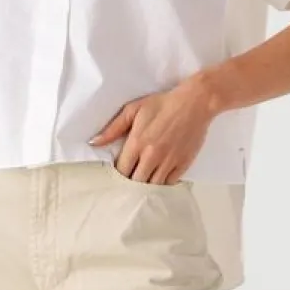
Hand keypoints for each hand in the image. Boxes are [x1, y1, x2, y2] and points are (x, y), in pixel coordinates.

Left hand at [88, 74, 219, 182]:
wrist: (195, 103)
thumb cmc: (162, 104)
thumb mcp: (134, 110)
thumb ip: (113, 128)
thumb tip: (94, 142)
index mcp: (137, 143)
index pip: (121, 170)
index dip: (119, 174)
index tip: (119, 173)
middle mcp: (151, 156)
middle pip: (135, 182)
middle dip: (131, 183)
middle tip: (130, 181)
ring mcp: (168, 162)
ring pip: (152, 186)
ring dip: (146, 186)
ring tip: (143, 183)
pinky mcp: (182, 164)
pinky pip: (168, 184)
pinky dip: (162, 185)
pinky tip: (158, 181)